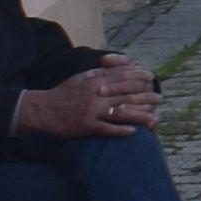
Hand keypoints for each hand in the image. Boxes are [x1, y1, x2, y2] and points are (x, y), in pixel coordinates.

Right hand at [13, 58, 156, 140]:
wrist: (42, 109)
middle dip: (145, 95)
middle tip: (159, 98)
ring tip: (154, 118)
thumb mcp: (81, 78)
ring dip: (139, 115)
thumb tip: (116, 67)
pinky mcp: (86, 125)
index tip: (151, 77)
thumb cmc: (62, 93)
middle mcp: (96, 94)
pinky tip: (134, 132)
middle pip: (125, 93)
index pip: (121, 77)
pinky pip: (107, 128)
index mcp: (94, 80)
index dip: (138, 77)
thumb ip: (99, 73)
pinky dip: (120, 130)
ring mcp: (92, 110)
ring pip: (121, 111)